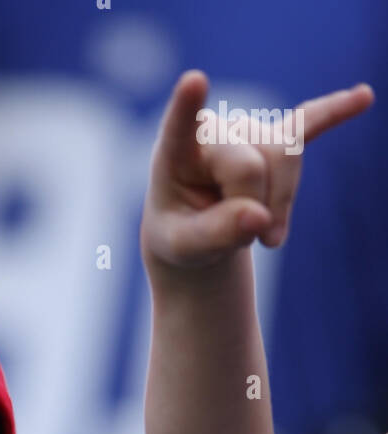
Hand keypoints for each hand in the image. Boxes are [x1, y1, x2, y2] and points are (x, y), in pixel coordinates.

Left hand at [141, 70, 373, 272]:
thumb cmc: (181, 234)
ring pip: (285, 157)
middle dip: (253, 211)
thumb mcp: (184, 248)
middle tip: (238, 237)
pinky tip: (362, 97)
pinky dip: (334, 112)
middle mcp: (215, 131)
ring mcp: (248, 131)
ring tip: (263, 236)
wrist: (196, 231)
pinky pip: (309, 124)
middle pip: (253, 165)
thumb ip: (214, 235)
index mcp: (176, 153)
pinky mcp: (276, 139)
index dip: (188, 106)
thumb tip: (258, 218)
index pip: (181, 127)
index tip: (194, 80)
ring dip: (280, 206)